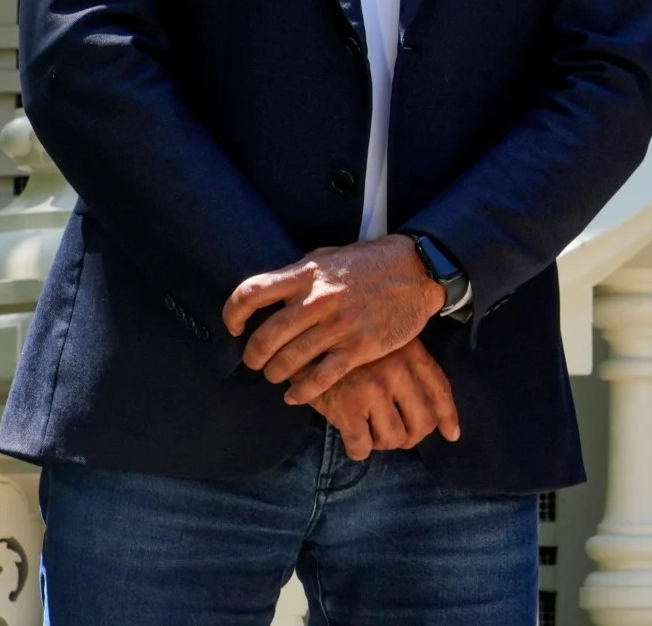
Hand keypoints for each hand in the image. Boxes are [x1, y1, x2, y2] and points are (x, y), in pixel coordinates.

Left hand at [223, 234, 445, 404]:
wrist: (418, 269)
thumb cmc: (372, 262)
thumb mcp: (330, 257)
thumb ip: (299, 275)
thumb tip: (270, 293)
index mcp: (307, 275)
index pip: (251, 294)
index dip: (233, 314)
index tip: (234, 327)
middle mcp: (318, 300)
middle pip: (265, 338)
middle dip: (253, 356)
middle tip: (256, 360)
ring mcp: (339, 326)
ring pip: (288, 362)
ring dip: (275, 374)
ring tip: (277, 375)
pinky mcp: (359, 347)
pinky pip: (319, 378)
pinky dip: (301, 392)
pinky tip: (296, 395)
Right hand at [306, 338, 460, 460]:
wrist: (303, 342)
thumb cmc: (348, 349)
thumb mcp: (386, 347)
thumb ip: (409, 372)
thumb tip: (436, 417)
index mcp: (411, 354)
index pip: (440, 391)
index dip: (448, 417)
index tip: (451, 435)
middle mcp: (397, 372)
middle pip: (422, 422)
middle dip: (410, 437)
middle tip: (394, 436)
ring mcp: (373, 389)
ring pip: (394, 438)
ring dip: (382, 443)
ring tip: (369, 432)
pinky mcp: (347, 406)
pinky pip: (362, 446)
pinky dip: (358, 451)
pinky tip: (353, 442)